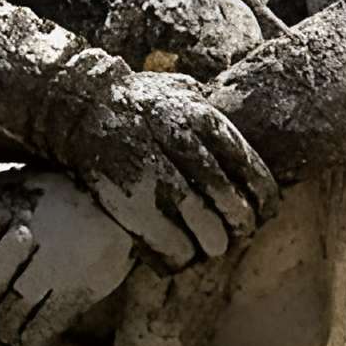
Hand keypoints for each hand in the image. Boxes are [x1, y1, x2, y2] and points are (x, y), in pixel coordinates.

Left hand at [0, 172, 135, 345]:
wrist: (125, 202)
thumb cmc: (67, 193)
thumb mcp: (24, 180)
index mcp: (12, 205)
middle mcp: (28, 235)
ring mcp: (54, 265)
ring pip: (12, 307)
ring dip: (1, 324)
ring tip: (2, 329)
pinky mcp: (79, 289)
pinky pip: (45, 323)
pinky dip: (30, 336)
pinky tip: (27, 340)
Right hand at [52, 72, 278, 267]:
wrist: (82, 107)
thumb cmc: (139, 101)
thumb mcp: (182, 91)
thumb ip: (214, 113)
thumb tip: (246, 142)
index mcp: (203, 120)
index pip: (251, 171)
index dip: (263, 200)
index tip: (263, 212)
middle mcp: (183, 146)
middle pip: (231, 202)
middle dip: (240, 225)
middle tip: (238, 234)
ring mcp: (156, 176)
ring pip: (204, 226)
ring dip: (213, 242)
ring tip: (212, 246)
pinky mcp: (132, 202)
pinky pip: (169, 242)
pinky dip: (180, 254)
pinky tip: (181, 252)